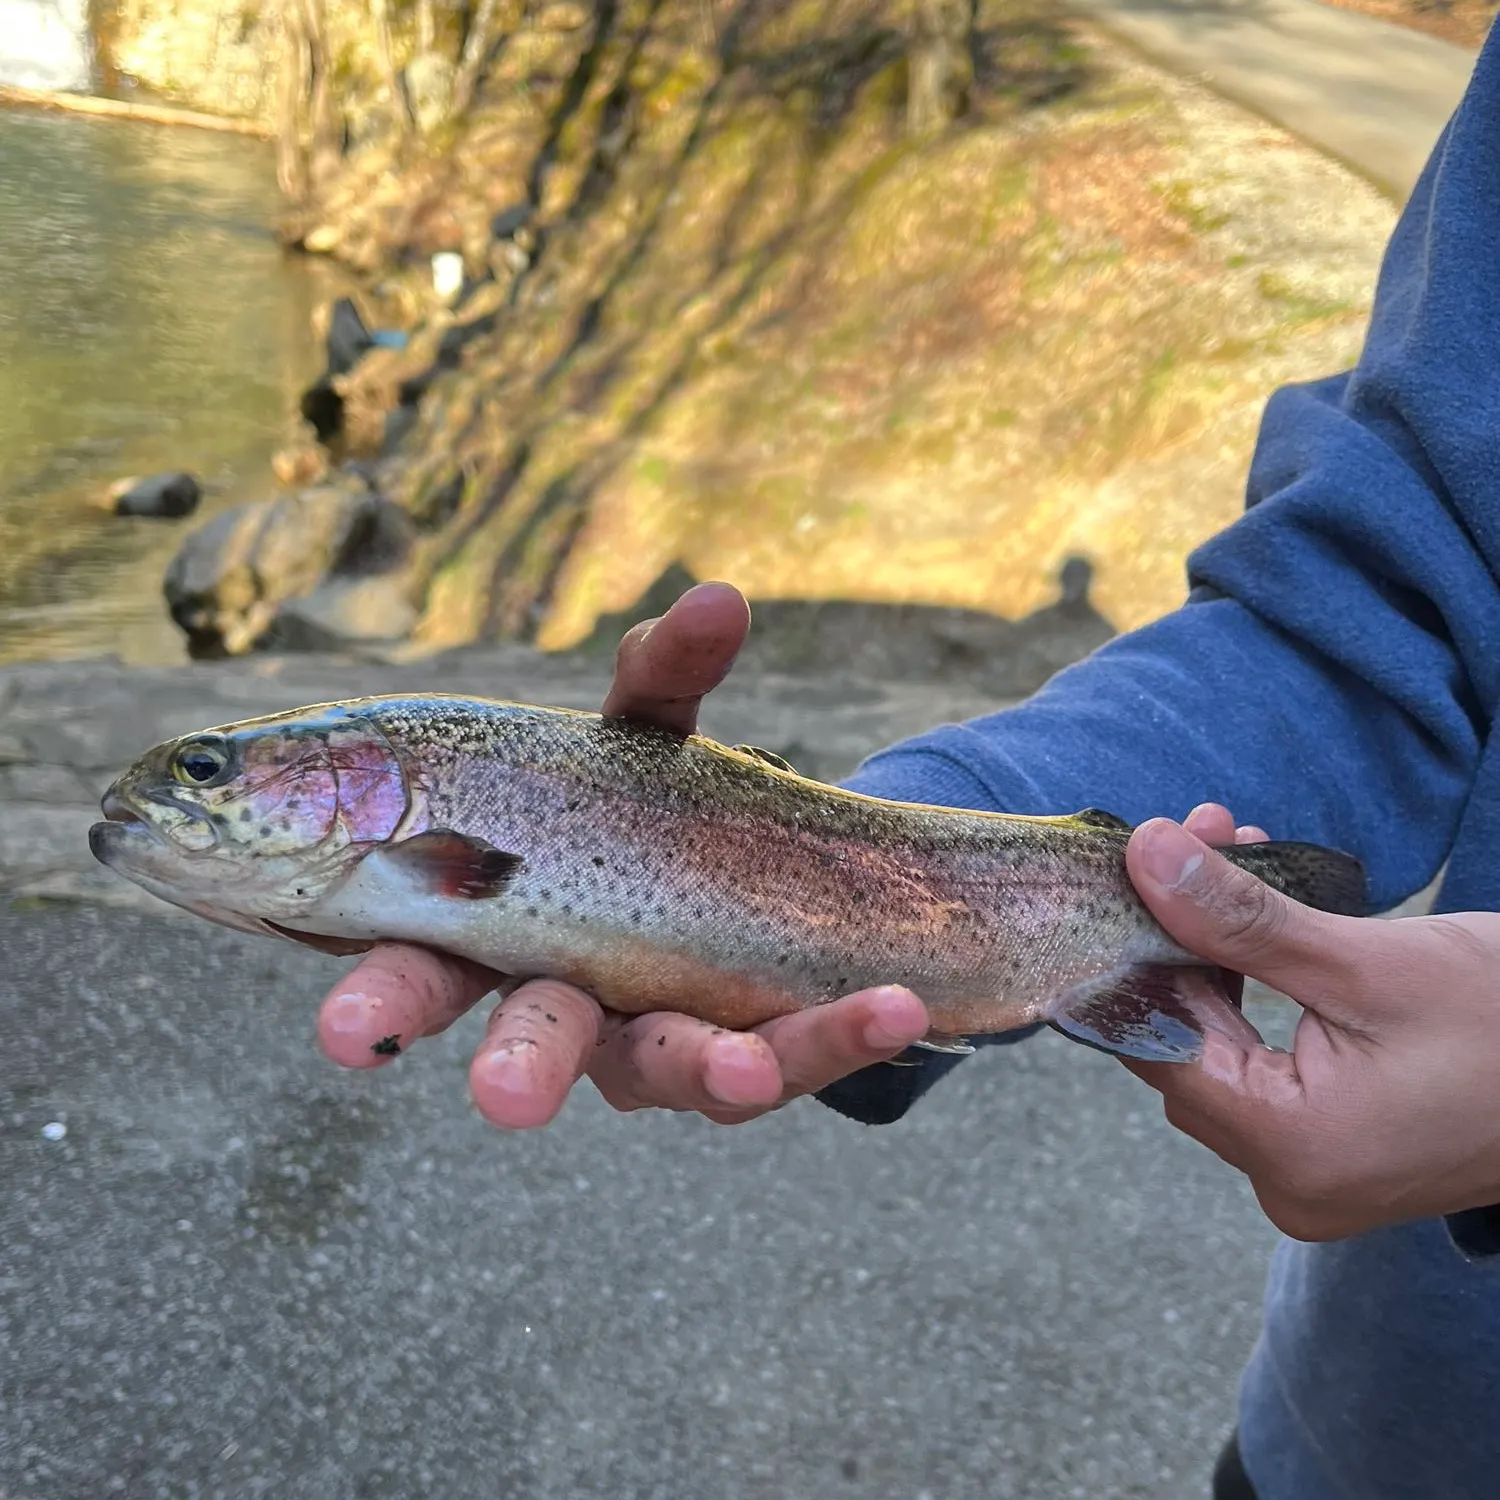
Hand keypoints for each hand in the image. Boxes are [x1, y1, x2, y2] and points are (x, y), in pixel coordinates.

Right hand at [314, 582, 932, 1126]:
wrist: (751, 882)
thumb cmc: (653, 813)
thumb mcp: (652, 739)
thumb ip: (664, 676)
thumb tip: (720, 599)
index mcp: (496, 923)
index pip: (419, 964)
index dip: (379, 1000)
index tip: (344, 1035)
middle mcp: (563, 996)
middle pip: (526, 1038)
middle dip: (515, 1067)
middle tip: (502, 1102)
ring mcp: (653, 1041)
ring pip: (668, 1067)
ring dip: (706, 1066)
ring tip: (744, 1066)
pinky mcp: (742, 1059)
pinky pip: (788, 1054)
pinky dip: (835, 1031)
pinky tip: (894, 1008)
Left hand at [1122, 813, 1499, 1240]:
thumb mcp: (1369, 961)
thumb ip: (1242, 917)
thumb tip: (1143, 855)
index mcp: (1291, 1150)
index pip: (1153, 1046)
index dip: (1126, 953)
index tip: (1121, 869)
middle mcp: (1288, 1179)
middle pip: (1181, 1041)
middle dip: (1177, 933)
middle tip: (1190, 836)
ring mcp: (1309, 1170)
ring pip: (1217, 1043)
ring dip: (1213, 948)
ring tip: (1226, 849)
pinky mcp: (1331, 1145)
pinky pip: (1259, 1060)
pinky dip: (1250, 986)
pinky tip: (1255, 911)